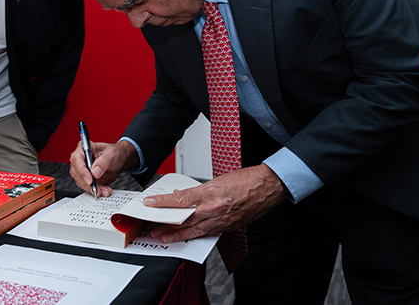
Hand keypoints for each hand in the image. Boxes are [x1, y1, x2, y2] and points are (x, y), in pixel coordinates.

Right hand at [69, 140, 138, 197]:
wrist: (119, 160)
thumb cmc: (115, 153)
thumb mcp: (112, 154)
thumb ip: (103, 162)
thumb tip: (94, 172)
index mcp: (84, 148)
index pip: (76, 159)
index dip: (81, 170)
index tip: (90, 179)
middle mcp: (81, 159)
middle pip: (76, 172)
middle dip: (86, 183)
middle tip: (97, 188)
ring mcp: (83, 170)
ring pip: (80, 182)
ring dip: (92, 189)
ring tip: (104, 190)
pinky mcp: (87, 179)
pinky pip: (87, 187)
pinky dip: (95, 191)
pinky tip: (103, 190)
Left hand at [144, 164, 285, 242]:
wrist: (268, 187)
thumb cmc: (246, 180)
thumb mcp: (217, 180)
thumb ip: (198, 190)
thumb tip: (183, 195)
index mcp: (209, 192)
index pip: (180, 199)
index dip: (162, 203)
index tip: (150, 204)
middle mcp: (214, 208)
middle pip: (184, 219)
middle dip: (166, 225)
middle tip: (152, 229)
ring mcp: (221, 220)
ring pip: (194, 230)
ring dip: (177, 235)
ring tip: (164, 238)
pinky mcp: (228, 227)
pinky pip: (207, 233)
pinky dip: (195, 236)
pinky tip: (186, 237)